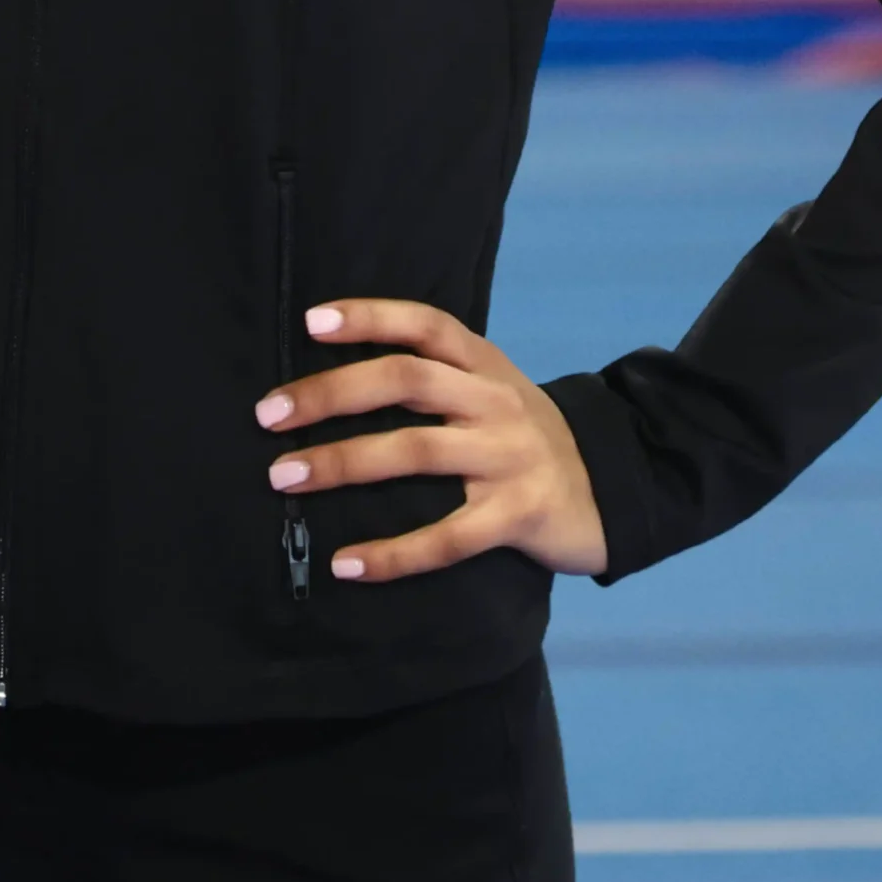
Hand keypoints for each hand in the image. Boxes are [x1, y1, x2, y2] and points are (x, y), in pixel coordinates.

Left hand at [253, 297, 606, 582]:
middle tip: (269, 415)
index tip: (309, 323)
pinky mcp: (518, 516)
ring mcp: (508, 458)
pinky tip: (346, 565)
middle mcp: (494, 401)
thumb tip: (337, 374)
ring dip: (342, 463)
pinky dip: (393, 554)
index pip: (424, 324)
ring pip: (416, 452)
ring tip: (283, 478)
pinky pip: (448, 537)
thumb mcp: (492, 387)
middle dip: (331, 393)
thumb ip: (437, 374)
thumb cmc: (524, 435)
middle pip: (406, 380)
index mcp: (484, 363)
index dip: (368, 316)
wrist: (612, 487)